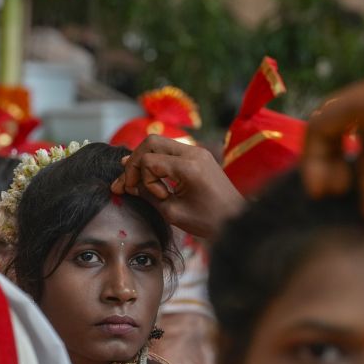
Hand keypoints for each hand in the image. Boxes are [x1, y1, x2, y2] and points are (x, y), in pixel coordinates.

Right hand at [111, 136, 244, 238]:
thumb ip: (149, 196)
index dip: (142, 179)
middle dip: (135, 161)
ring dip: (145, 160)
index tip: (153, 197)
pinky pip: (171, 150)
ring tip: (133, 179)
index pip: (149, 160)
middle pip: (151, 142)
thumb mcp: (173, 213)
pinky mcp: (199, 156)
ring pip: (159, 143)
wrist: (236, 219)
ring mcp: (198, 151)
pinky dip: (157, 160)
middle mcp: (193, 153)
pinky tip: (148, 173)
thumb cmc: (208, 221)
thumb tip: (130, 186)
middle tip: (127, 182)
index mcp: (188, 167)